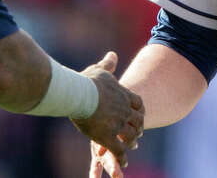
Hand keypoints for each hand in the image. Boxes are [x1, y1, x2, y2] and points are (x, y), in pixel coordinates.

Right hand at [70, 52, 143, 171]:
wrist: (77, 93)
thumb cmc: (85, 81)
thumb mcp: (99, 70)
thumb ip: (108, 64)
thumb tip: (113, 54)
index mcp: (123, 95)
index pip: (138, 103)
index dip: (139, 110)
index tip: (138, 114)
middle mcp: (124, 110)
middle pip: (138, 120)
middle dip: (138, 127)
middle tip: (138, 133)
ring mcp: (117, 124)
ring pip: (131, 136)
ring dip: (132, 142)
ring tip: (132, 147)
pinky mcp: (107, 137)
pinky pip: (119, 150)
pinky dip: (123, 157)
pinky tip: (123, 161)